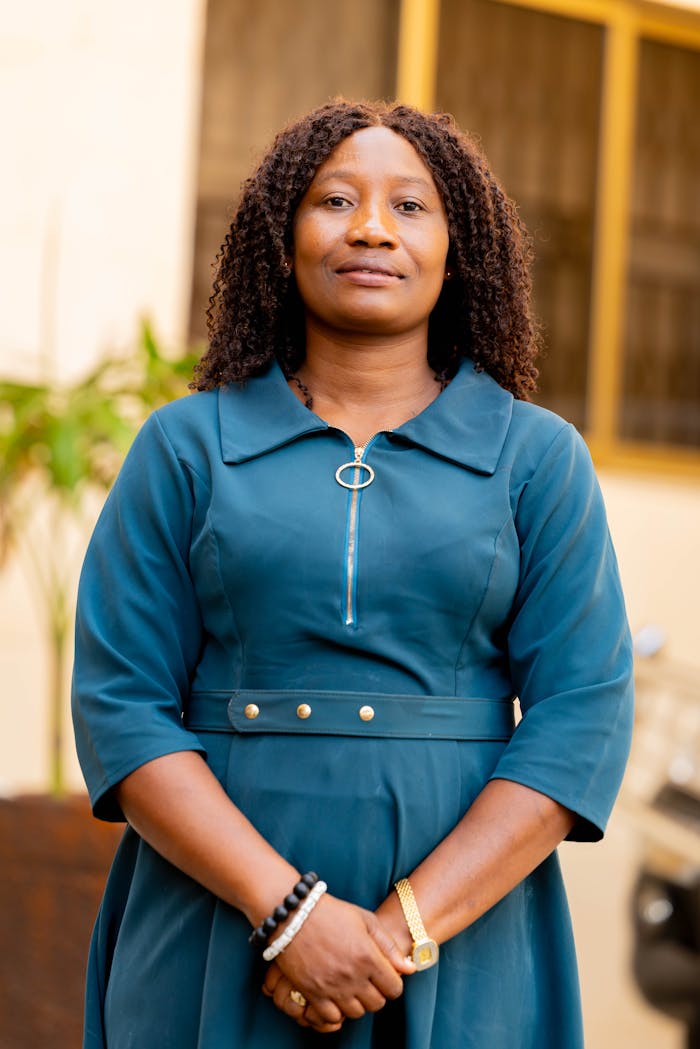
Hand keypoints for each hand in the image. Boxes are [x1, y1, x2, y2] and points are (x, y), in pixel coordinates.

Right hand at [262, 894, 413, 1028]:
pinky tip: (334, 996)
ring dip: (357, 1003)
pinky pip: (332, 1018)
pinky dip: (336, 1011)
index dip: (392, 983)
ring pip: (356, 1013)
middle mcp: (353, 976)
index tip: (384, 976)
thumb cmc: (333, 913)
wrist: (295, 914)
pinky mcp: (313, 993)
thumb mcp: (366, 920)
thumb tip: (410, 969)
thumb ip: (389, 946)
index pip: (394, 989)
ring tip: (351, 987)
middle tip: (367, 981)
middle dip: (376, 994)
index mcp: (369, 957)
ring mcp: (332, 987)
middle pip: (377, 1004)